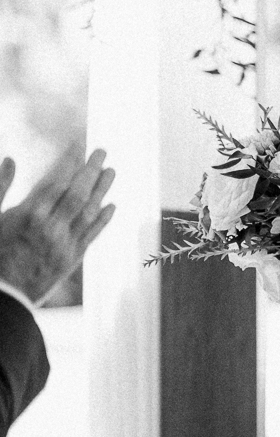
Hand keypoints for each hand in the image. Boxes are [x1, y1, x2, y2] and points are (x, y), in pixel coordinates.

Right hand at [0, 148, 116, 302]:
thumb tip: (11, 159)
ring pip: (90, 212)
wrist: (4, 292)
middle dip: (91, 170)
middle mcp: (50, 227)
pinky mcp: (73, 258)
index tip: (80, 144)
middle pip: (78, 193)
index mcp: (28, 214)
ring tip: (111, 172)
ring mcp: (65, 243)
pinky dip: (103, 219)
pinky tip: (112, 205)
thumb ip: (0, 186)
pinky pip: (92, 234)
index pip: (56, 180)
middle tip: (102, 151)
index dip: (70, 161)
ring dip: (102, 190)